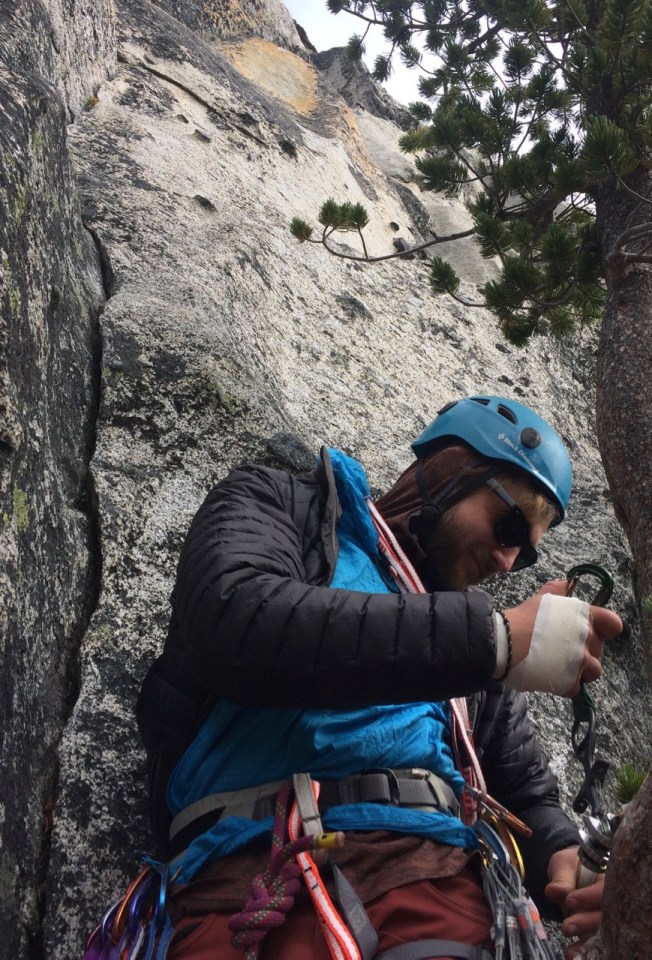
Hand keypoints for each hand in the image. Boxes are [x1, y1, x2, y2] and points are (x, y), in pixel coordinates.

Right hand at [502, 581, 621, 695]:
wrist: (504, 643)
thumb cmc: (523, 618)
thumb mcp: (543, 598)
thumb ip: (559, 590)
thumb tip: (568, 584)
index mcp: (585, 617)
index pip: (614, 624)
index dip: (605, 629)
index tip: (592, 631)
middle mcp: (587, 640)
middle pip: (599, 650)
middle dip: (584, 650)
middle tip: (562, 648)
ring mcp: (580, 664)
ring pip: (593, 671)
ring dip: (580, 670)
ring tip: (559, 665)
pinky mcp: (569, 683)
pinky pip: (576, 688)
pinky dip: (565, 685)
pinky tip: (550, 676)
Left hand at [545, 846, 603, 958]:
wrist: (572, 872)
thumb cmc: (571, 864)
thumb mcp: (563, 864)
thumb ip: (561, 878)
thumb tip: (555, 891)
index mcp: (606, 878)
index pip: (604, 889)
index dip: (589, 897)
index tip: (570, 901)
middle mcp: (611, 900)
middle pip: (605, 914)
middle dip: (587, 922)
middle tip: (567, 927)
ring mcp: (605, 916)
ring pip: (602, 932)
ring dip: (586, 942)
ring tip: (570, 951)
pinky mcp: (596, 929)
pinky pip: (594, 941)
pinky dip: (585, 949)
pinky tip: (573, 955)